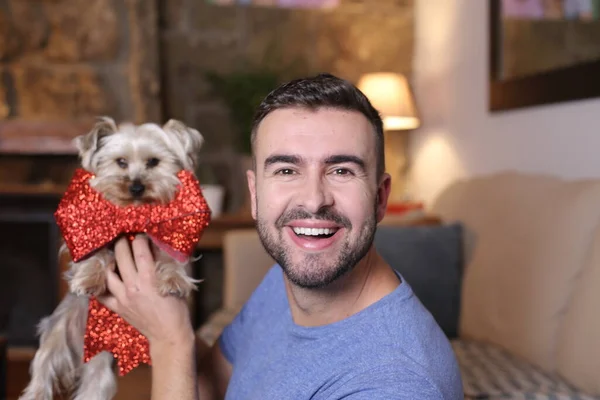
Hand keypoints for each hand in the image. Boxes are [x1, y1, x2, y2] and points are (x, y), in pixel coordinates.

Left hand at [97, 235, 194, 349]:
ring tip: (114, 255)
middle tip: (124, 237)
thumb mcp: (176, 283)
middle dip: (122, 243)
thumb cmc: (178, 308)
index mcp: (150, 278)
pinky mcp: (118, 308)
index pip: (140, 250)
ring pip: (108, 273)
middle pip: (121, 257)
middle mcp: (134, 286)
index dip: (140, 238)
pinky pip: (102, 295)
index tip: (141, 234)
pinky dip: (101, 285)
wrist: (169, 335)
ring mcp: (123, 297)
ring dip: (110, 262)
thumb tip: (163, 247)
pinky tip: (104, 277)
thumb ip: (168, 265)